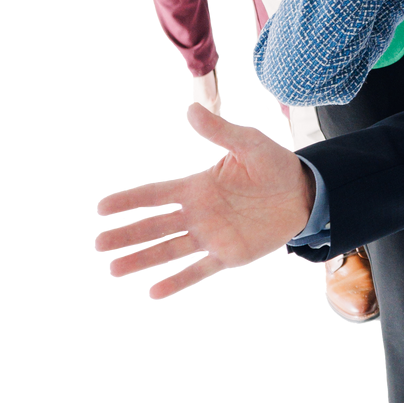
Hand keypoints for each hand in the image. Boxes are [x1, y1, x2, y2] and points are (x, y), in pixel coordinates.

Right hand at [93, 103, 317, 299]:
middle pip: (155, 226)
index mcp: (198, 187)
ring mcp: (212, 236)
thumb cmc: (274, 164)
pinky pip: (199, 270)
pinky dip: (178, 281)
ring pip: (170, 250)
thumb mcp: (249, 143)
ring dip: (143, 260)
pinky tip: (154, 292)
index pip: (156, 194)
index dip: (130, 200)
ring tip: (115, 270)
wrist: (304, 193)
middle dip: (128, 235)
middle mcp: (198, 214)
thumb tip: (192, 110)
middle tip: (100, 244)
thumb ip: (220, 131)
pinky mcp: (229, 254)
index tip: (102, 208)